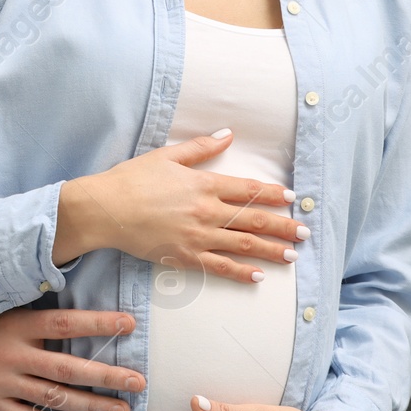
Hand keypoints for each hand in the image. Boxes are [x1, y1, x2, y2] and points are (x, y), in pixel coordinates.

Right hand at [0, 307, 144, 410]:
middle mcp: (13, 355)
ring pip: (56, 397)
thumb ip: (36, 317)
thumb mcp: (1, 312)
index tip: (129, 323)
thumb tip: (78, 313)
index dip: (97, 322)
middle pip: (67, 368)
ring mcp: (3, 383)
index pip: (64, 323)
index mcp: (17, 326)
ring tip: (122, 410)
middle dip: (106, 376)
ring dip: (92, 405)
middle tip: (138, 382)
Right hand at [54, 129, 303, 284]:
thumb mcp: (167, 156)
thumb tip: (228, 134)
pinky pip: (219, 266)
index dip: (272, 193)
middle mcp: (207, 211)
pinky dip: (240, 272)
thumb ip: (201, 147)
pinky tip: (257, 276)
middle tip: (305, 232)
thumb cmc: (132, 179)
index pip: (248, 189)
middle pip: (254, 219)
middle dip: (283, 226)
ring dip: (270, 250)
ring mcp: (198, 236)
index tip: (291, 198)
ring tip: (291, 255)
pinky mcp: (185, 256)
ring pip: (243, 244)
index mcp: (204, 184)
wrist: (105, 209)